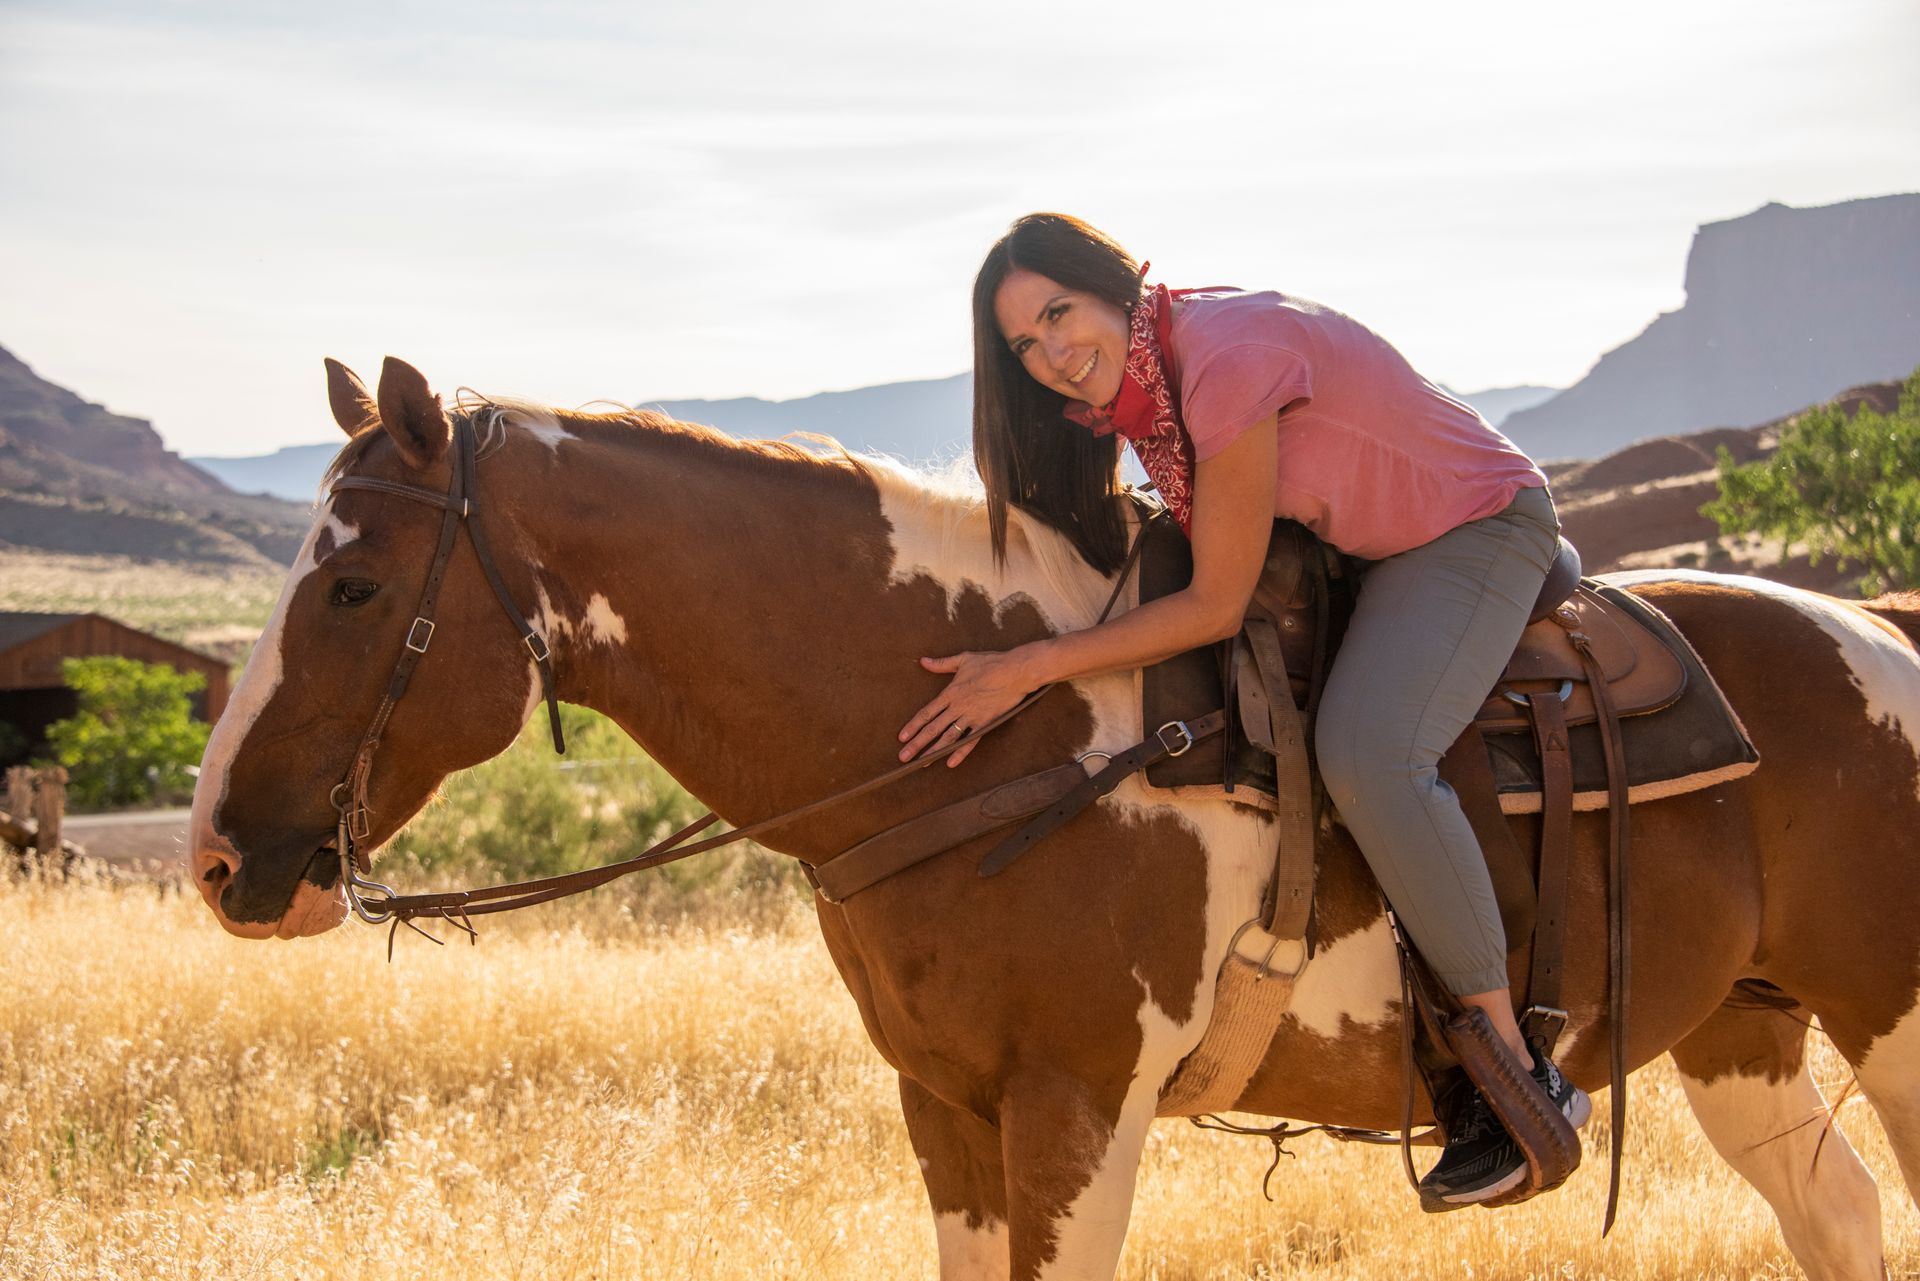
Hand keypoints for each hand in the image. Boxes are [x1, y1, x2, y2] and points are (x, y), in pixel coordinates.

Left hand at [898, 647, 1039, 766]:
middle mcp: (958, 707)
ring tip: (921, 763)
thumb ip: (941, 664)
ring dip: (934, 752)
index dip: (913, 726)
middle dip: (917, 744)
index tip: (901, 737)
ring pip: (948, 738)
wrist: (1016, 671)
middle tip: (903, 757)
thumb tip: (923, 661)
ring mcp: (971, 717)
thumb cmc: (991, 663)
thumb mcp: (963, 659)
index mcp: (951, 693)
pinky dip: (960, 753)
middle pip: (933, 728)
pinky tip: (950, 763)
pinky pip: (971, 741)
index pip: (926, 713)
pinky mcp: (985, 723)